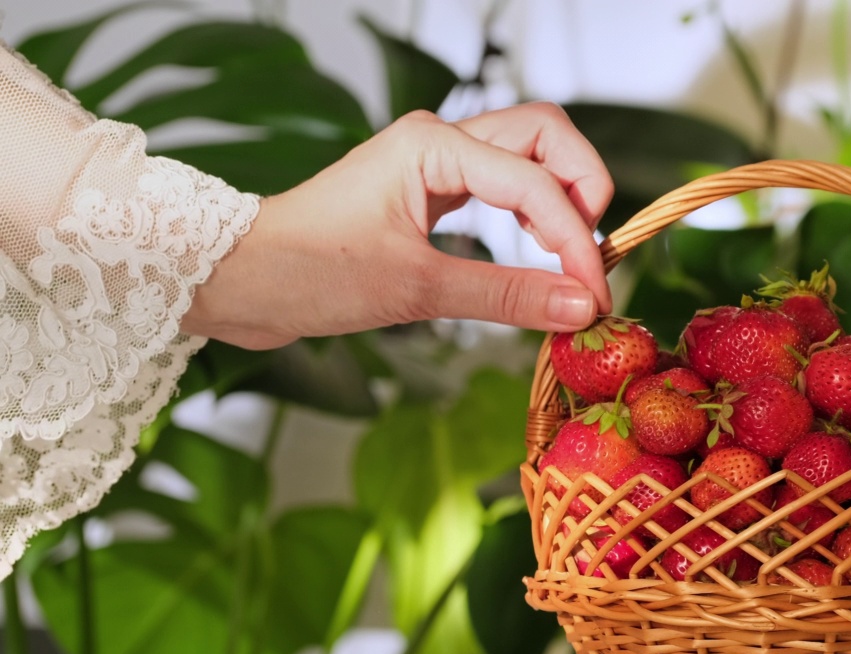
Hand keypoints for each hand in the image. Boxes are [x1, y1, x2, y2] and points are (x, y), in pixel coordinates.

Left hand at [181, 102, 613, 349]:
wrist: (240, 280)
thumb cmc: (308, 273)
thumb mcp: (415, 290)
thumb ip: (506, 295)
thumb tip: (582, 307)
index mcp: (431, 145)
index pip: (535, 182)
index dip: (575, 238)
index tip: (594, 296)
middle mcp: (438, 139)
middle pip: (545, 133)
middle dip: (583, 187)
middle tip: (593, 254)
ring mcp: (434, 161)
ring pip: (528, 153)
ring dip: (561, 195)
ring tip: (573, 256)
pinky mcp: (429, 189)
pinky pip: (502, 184)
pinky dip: (532, 211)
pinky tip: (537, 250)